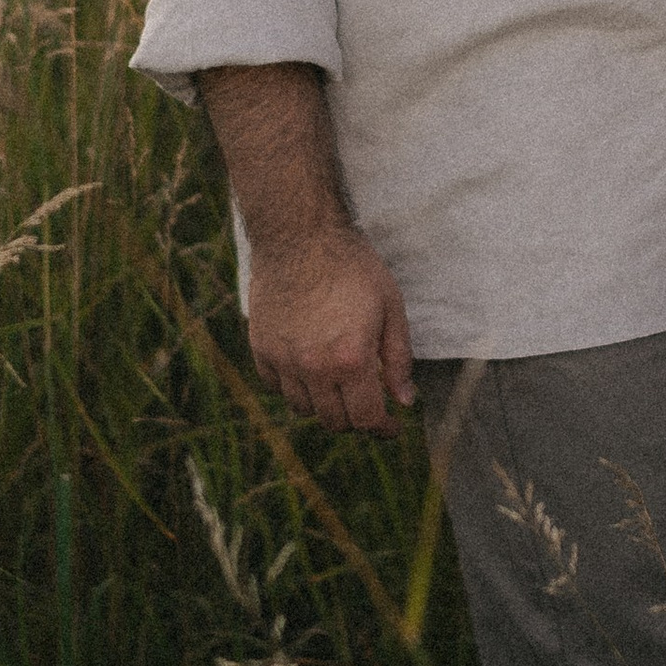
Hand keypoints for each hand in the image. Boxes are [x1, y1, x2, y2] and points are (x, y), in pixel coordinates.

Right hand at [245, 221, 416, 431]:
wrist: (299, 236)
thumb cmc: (352, 266)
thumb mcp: (390, 306)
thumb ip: (398, 357)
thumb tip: (404, 400)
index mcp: (350, 360)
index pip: (366, 419)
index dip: (382, 429)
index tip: (390, 426)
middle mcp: (314, 368)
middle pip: (333, 421)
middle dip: (355, 418)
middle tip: (366, 402)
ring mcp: (283, 360)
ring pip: (303, 409)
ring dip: (324, 405)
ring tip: (337, 385)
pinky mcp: (261, 348)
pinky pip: (275, 387)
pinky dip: (292, 388)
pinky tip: (306, 370)